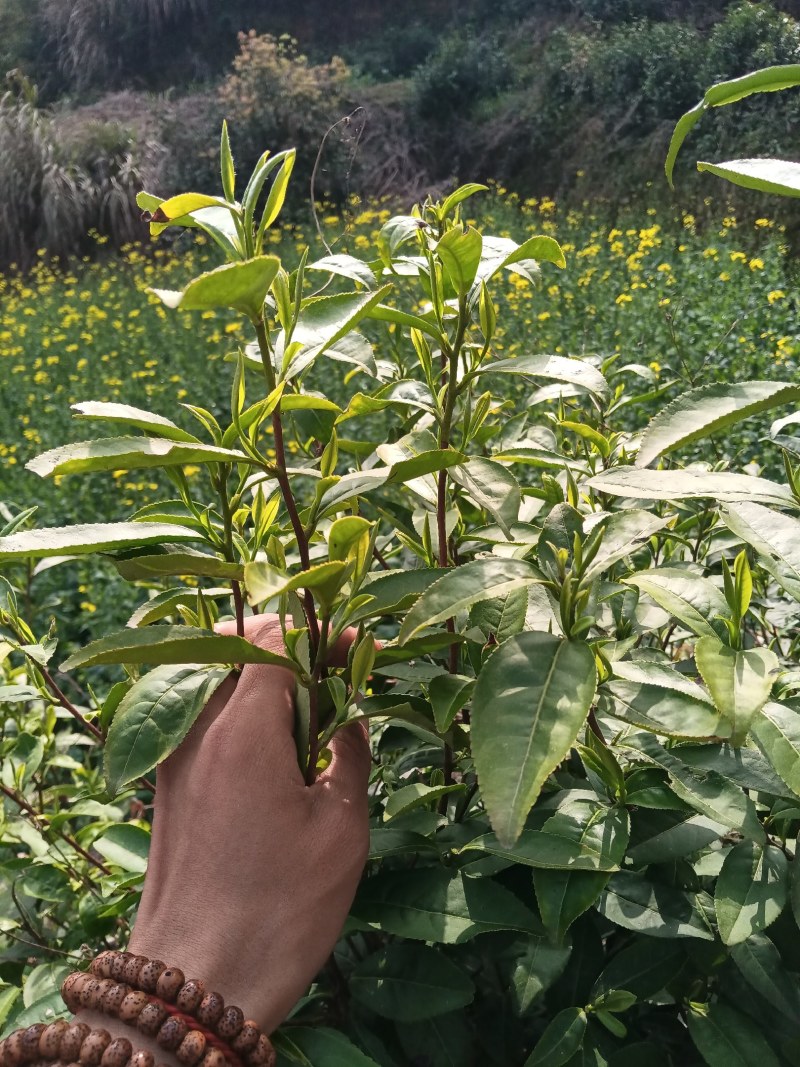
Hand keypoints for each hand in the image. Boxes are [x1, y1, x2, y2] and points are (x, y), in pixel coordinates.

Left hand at [126, 614, 370, 1032]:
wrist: (197, 982)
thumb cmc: (281, 909)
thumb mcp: (341, 828)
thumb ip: (350, 752)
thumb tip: (349, 714)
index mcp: (241, 730)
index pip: (272, 639)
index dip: (317, 635)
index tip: (354, 651)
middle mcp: (196, 731)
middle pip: (232, 649)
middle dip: (284, 647)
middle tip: (329, 674)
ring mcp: (172, 759)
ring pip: (211, 682)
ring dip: (257, 680)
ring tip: (306, 714)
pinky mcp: (165, 788)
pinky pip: (199, 722)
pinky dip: (235, 714)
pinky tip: (272, 752)